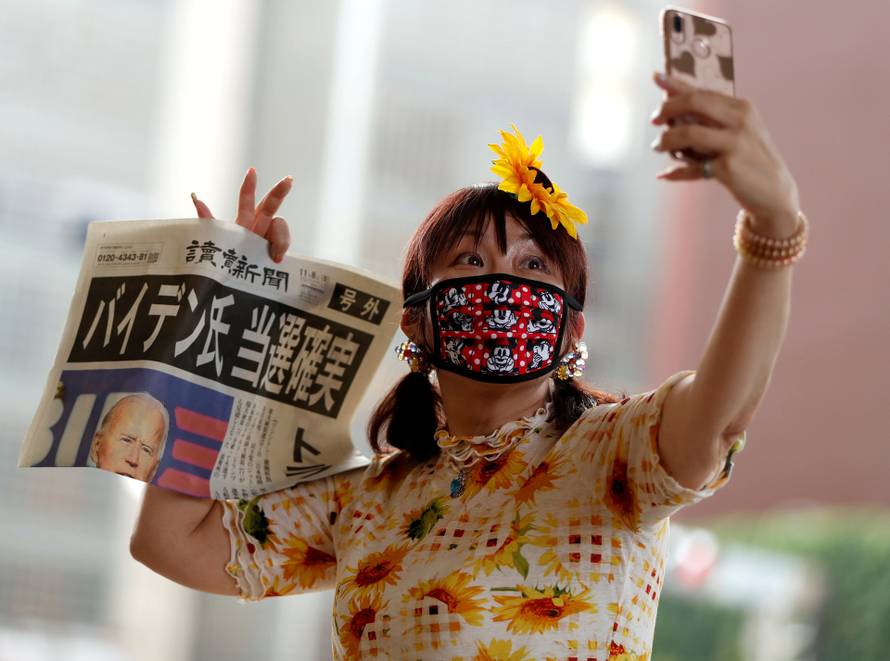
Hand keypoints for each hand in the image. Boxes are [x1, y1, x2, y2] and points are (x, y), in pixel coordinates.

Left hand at [191, 168, 293, 261]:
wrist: (236, 289)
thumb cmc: (223, 266)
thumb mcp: (213, 241)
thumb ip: (207, 220)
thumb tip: (195, 197)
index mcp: (244, 223)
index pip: (247, 200)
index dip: (249, 186)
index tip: (251, 171)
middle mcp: (259, 228)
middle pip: (271, 205)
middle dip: (279, 191)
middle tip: (288, 180)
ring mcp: (272, 240)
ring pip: (281, 225)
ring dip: (279, 236)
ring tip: (274, 255)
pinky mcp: (281, 252)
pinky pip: (285, 243)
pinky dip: (283, 246)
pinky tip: (277, 258)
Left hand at [649, 71, 800, 231]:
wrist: (775, 191)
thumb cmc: (749, 160)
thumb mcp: (736, 133)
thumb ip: (709, 121)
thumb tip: (671, 114)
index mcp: (741, 108)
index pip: (703, 91)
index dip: (676, 84)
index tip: (656, 77)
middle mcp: (740, 120)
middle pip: (695, 103)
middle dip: (668, 109)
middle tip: (654, 120)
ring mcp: (735, 143)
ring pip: (689, 132)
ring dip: (666, 140)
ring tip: (657, 147)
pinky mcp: (729, 167)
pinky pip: (693, 167)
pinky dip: (676, 172)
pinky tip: (665, 175)